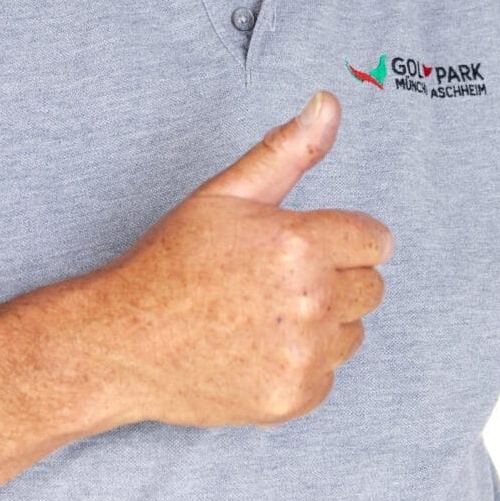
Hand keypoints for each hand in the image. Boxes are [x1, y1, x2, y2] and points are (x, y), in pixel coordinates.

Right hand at [85, 92, 392, 428]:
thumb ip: (287, 150)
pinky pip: (329, 374)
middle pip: (372, 287)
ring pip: (352, 332)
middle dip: (336, 277)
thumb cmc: (171, 262)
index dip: (344, 238)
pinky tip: (255, 349)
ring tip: (261, 314)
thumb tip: (329, 102)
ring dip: (323, 323)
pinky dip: (302, 365)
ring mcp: (303, 355)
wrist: (123, 342)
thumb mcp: (225, 195)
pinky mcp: (294, 397)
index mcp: (298, 244)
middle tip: (275, 279)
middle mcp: (310, 301)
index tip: (308, 245)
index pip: (376, 241)